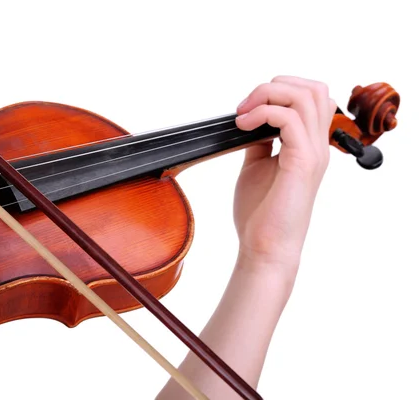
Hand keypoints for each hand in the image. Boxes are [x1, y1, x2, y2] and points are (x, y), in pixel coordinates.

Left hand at [234, 76, 336, 276]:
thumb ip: (259, 141)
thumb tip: (251, 119)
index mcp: (309, 145)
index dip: (279, 91)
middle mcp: (317, 145)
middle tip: (246, 107)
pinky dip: (262, 114)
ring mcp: (313, 153)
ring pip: (305, 96)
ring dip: (267, 96)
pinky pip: (289, 118)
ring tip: (243, 115)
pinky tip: (243, 127)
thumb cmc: (261, 213)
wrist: (264, 247)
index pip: (311, 97)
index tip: (247, 109)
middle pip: (313, 88)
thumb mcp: (257, 165)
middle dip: (275, 86)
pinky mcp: (302, 162)